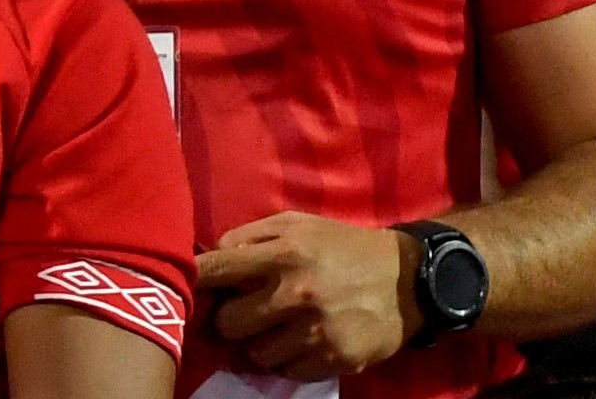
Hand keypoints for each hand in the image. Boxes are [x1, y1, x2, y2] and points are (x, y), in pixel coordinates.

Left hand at [197, 214, 416, 377]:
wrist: (407, 280)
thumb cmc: (342, 246)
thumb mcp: (296, 224)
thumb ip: (250, 237)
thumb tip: (208, 256)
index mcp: (282, 252)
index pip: (215, 269)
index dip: (195, 280)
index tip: (188, 286)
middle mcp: (295, 293)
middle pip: (228, 323)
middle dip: (228, 319)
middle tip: (240, 313)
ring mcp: (315, 331)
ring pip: (255, 354)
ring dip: (257, 344)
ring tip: (272, 330)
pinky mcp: (335, 359)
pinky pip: (286, 372)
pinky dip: (285, 362)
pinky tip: (297, 343)